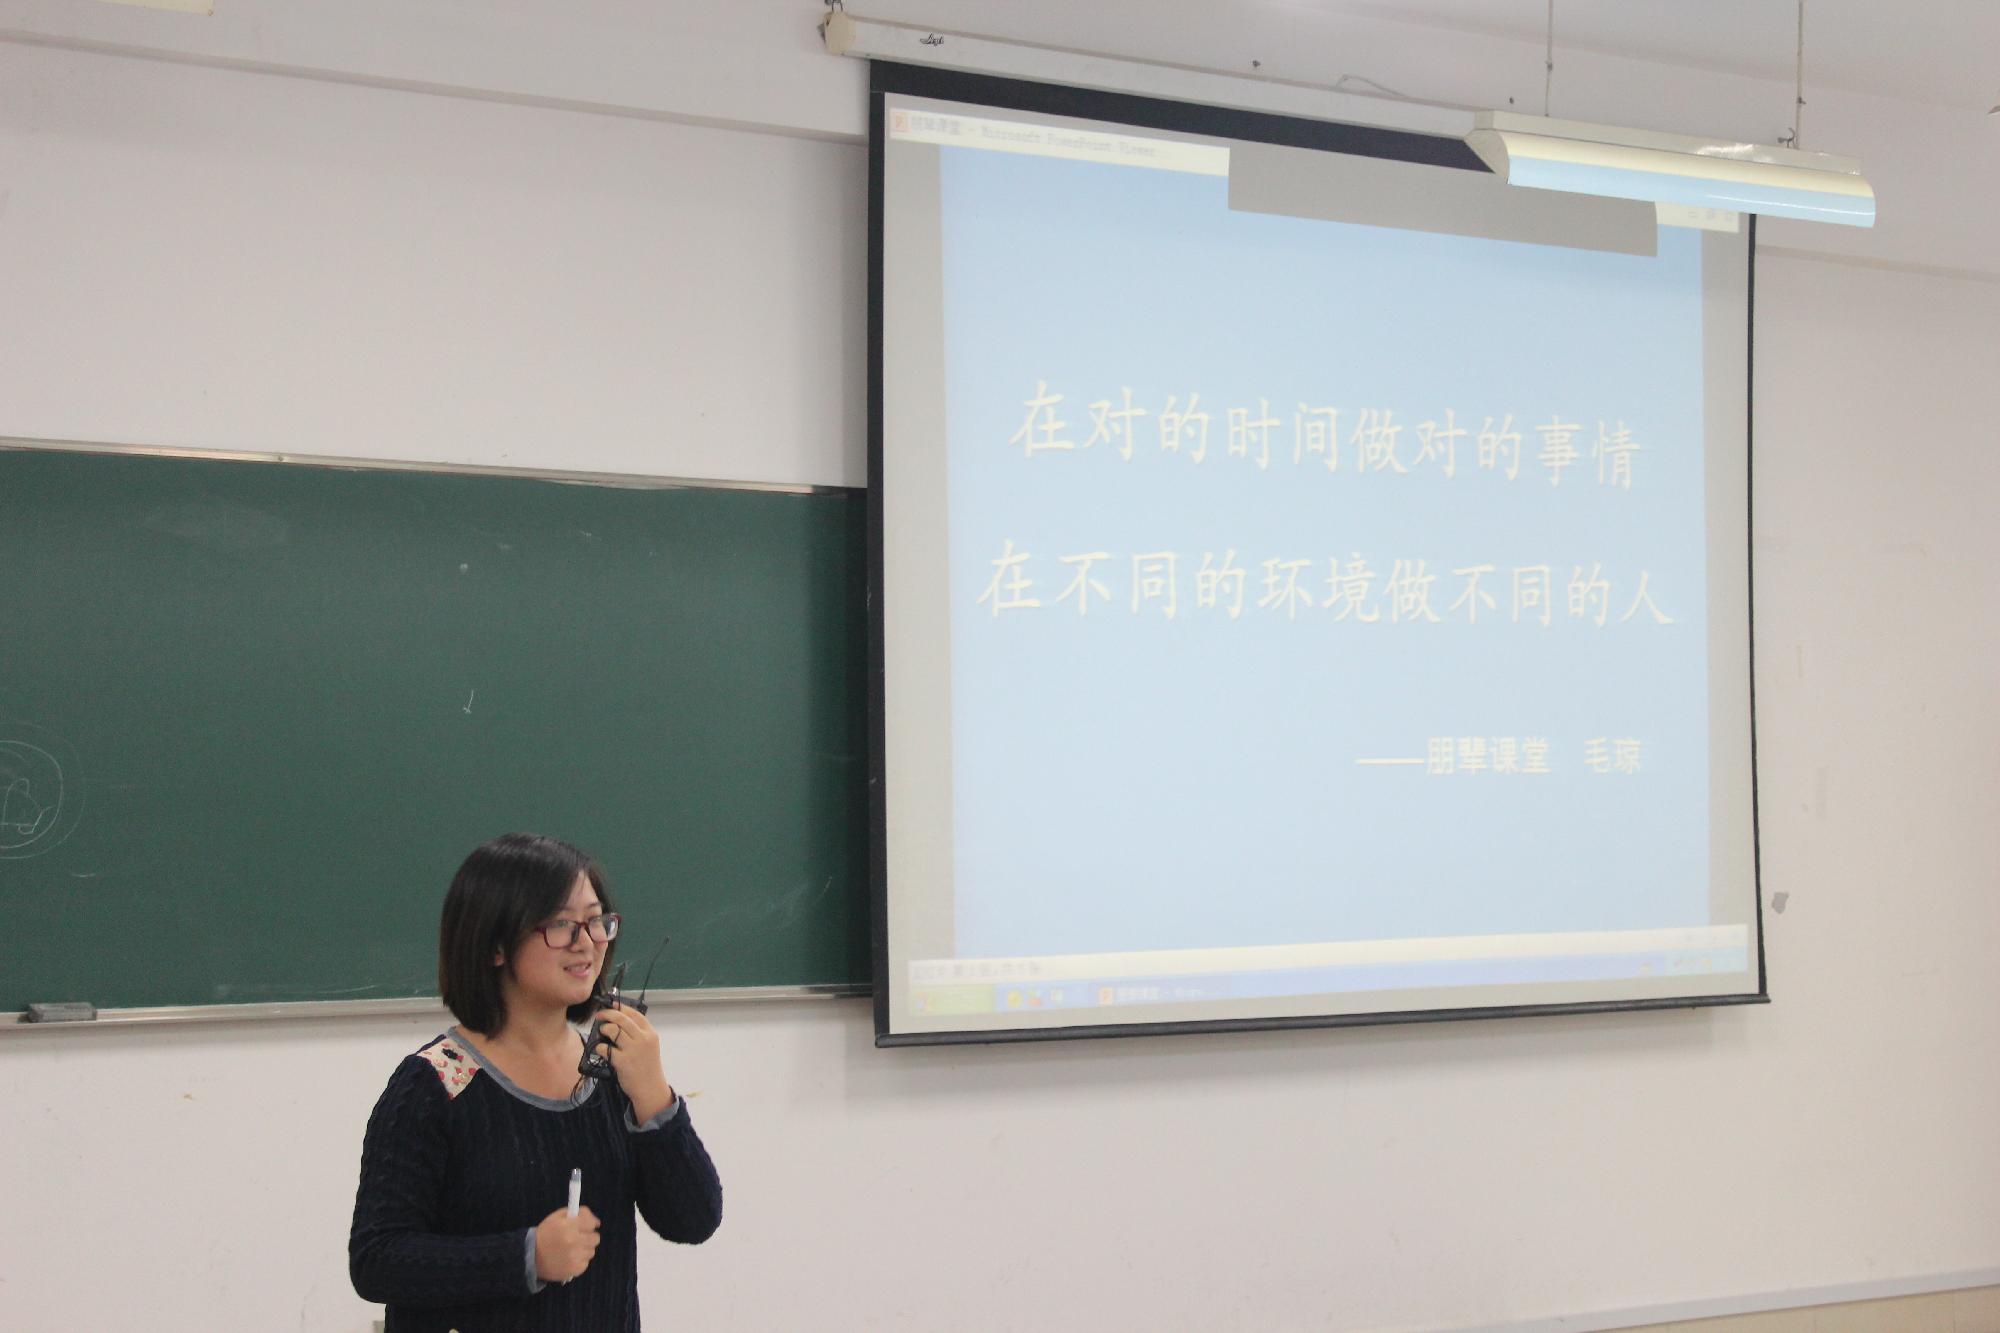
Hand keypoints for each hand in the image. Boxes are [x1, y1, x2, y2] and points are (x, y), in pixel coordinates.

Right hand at [535, 1205, 598, 1283]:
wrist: (530, 1257)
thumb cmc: (545, 1235)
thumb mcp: (556, 1218)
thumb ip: (577, 1213)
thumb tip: (596, 1220)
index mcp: (568, 1226)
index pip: (591, 1223)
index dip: (590, 1224)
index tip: (587, 1226)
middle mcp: (573, 1241)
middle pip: (595, 1238)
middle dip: (589, 1236)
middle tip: (580, 1238)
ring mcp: (574, 1257)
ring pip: (591, 1251)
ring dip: (584, 1249)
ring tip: (571, 1249)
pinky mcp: (574, 1269)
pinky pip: (585, 1263)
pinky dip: (579, 1261)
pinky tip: (568, 1258)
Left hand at [595, 1000, 674, 1121]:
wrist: (650, 1088)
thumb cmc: (647, 1066)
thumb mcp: (649, 1047)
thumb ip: (639, 1034)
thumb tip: (618, 1021)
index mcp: (650, 1034)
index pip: (635, 1014)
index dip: (621, 1007)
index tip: (611, 1005)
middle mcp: (643, 1039)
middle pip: (622, 1019)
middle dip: (607, 1014)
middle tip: (599, 1016)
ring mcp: (633, 1050)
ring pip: (613, 1030)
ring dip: (604, 1029)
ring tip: (602, 1034)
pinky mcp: (622, 1061)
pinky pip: (605, 1048)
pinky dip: (600, 1047)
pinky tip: (601, 1050)